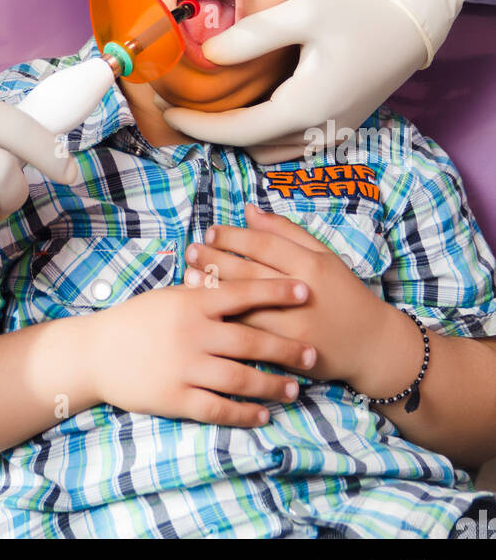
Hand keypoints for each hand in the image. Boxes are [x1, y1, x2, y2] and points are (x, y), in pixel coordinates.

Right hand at [88, 267, 316, 426]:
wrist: (97, 352)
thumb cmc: (136, 320)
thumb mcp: (169, 296)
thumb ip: (203, 290)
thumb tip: (237, 276)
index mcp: (192, 303)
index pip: (242, 293)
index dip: (276, 292)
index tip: (305, 292)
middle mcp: (193, 334)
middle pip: (250, 340)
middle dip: (286, 348)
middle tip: (313, 354)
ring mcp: (185, 368)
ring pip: (240, 378)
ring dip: (272, 384)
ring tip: (295, 389)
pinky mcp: (176, 398)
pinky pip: (218, 409)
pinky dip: (243, 413)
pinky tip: (262, 414)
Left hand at [162, 0, 478, 163]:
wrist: (409, 25)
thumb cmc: (357, 14)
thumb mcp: (302, 15)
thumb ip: (252, 36)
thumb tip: (208, 54)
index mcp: (305, 108)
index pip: (237, 131)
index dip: (196, 125)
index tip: (165, 110)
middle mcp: (317, 132)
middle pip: (248, 146)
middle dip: (210, 131)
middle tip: (176, 104)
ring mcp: (330, 134)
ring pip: (268, 151)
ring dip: (236, 136)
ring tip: (206, 106)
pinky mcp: (337, 128)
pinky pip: (287, 145)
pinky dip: (260, 133)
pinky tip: (247, 106)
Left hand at [182, 202, 388, 385]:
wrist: (370, 344)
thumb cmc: (344, 294)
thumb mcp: (324, 256)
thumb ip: (286, 232)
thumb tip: (250, 210)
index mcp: (312, 265)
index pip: (265, 244)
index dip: (234, 236)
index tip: (211, 231)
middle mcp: (302, 293)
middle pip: (250, 272)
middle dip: (215, 259)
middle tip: (191, 250)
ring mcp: (294, 324)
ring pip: (245, 304)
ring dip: (214, 290)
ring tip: (188, 277)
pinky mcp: (288, 350)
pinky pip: (251, 333)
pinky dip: (226, 321)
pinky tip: (207, 312)